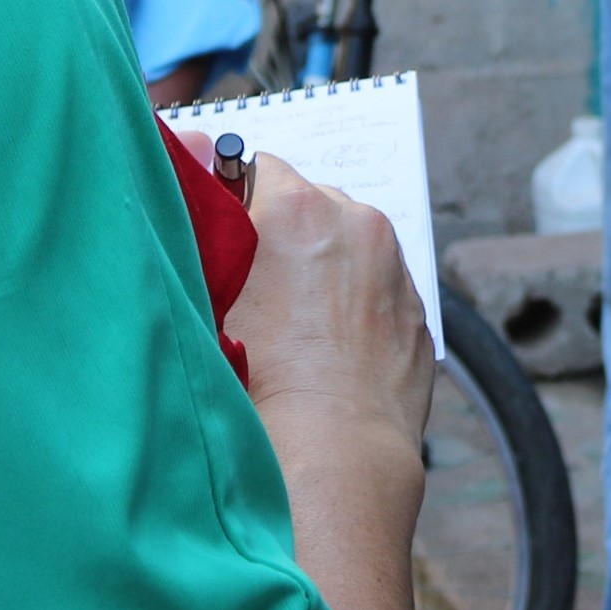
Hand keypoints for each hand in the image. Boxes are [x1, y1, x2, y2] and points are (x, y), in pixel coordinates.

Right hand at [226, 157, 433, 449]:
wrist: (330, 449)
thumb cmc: (254, 379)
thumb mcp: (206, 292)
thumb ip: (203, 221)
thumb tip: (192, 160)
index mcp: (297, 207)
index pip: (258, 166)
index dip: (238, 203)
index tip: (229, 241)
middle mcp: (356, 222)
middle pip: (310, 203)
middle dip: (285, 234)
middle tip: (259, 291)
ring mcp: (394, 265)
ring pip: (350, 245)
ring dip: (326, 266)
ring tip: (297, 327)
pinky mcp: (418, 309)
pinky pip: (380, 286)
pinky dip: (358, 303)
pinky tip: (331, 348)